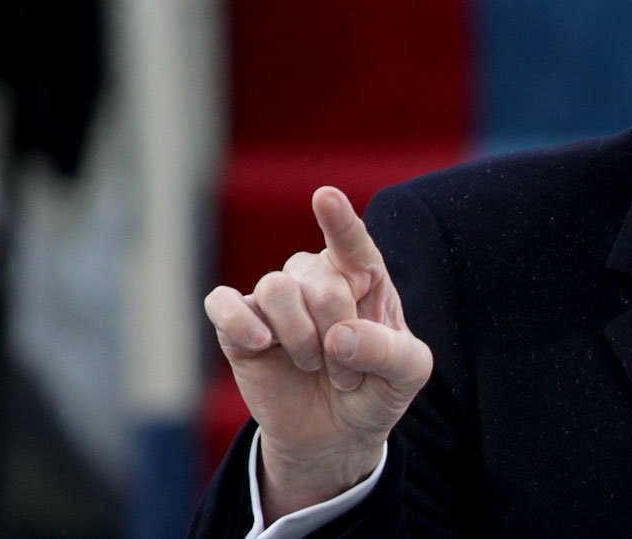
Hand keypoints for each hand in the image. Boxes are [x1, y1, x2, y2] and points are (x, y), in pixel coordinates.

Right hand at [203, 186, 432, 519]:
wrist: (336, 434)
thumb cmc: (377, 389)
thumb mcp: (408, 373)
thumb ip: (388, 350)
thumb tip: (340, 336)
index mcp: (364, 276)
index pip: (352, 241)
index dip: (338, 220)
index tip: (324, 196)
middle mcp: (318, 277)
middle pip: (318, 279)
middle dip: (336, 332)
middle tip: (348, 373)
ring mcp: (277, 300)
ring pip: (275, 287)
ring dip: (298, 335)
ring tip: (313, 365)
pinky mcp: (239, 326)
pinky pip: (223, 303)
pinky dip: (238, 320)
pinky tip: (262, 344)